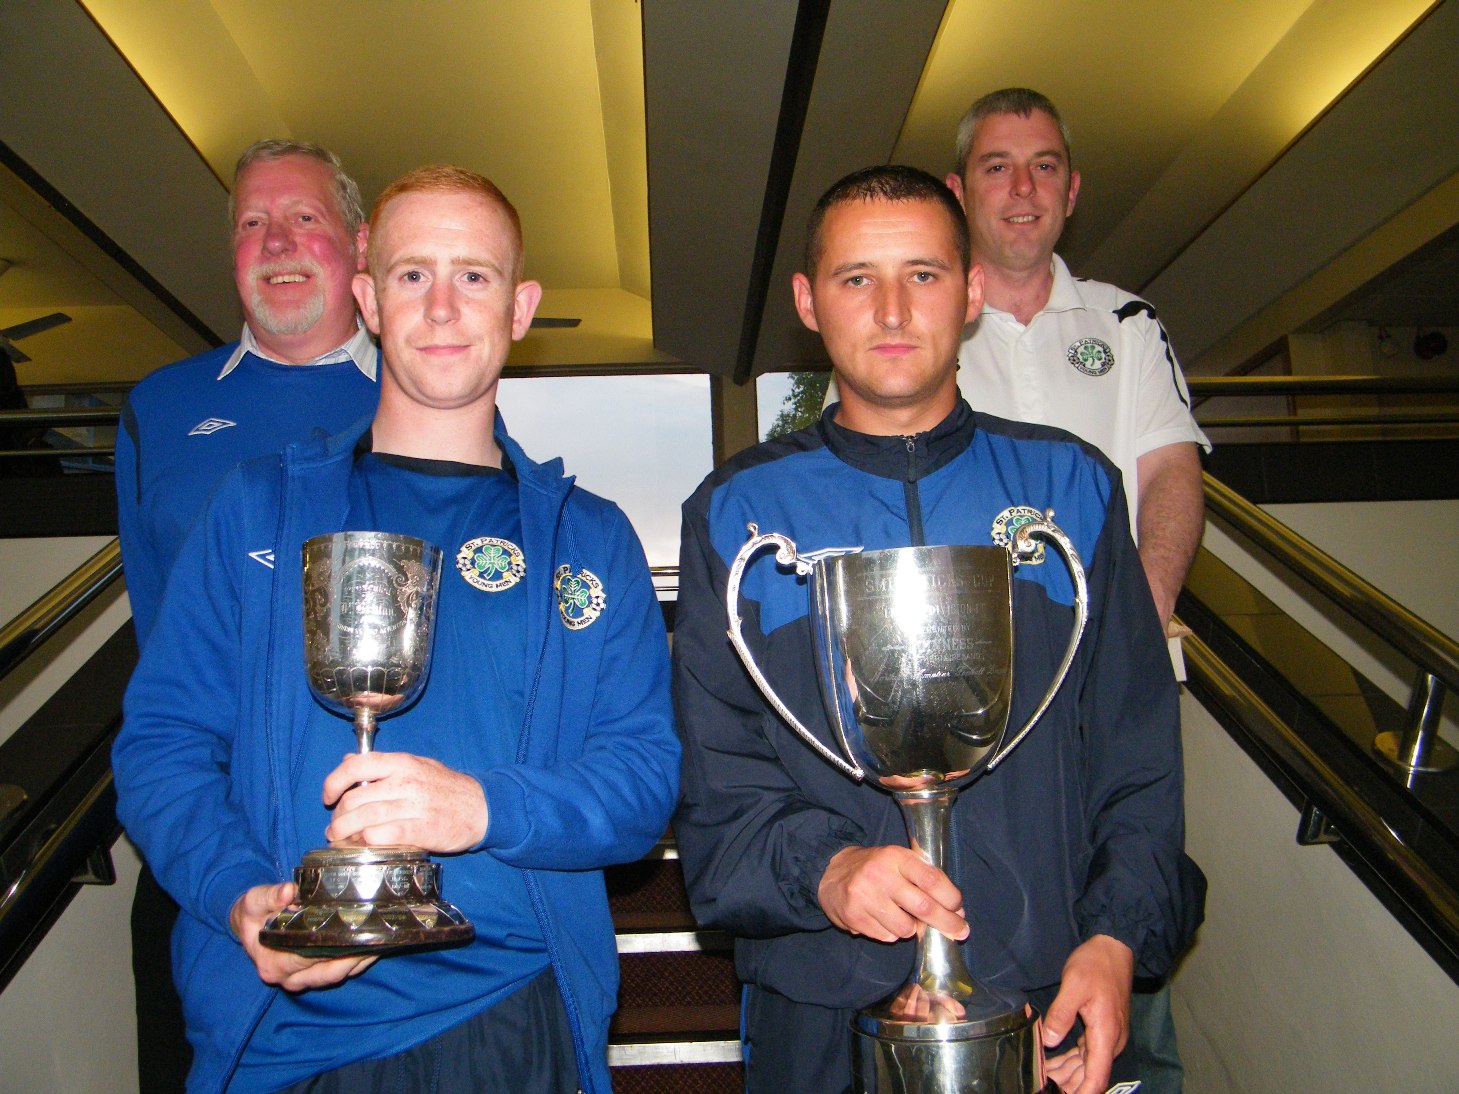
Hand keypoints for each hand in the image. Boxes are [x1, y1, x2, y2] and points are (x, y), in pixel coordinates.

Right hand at [229, 882, 375, 991]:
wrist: (249, 926)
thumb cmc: (252, 913)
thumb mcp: (254, 901)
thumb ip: (270, 896)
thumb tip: (288, 891)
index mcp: (273, 963)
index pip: (309, 957)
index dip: (334, 946)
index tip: (357, 933)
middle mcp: (289, 978)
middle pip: (329, 972)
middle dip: (356, 957)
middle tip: (380, 938)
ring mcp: (301, 980)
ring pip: (337, 975)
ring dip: (360, 962)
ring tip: (383, 942)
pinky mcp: (312, 976)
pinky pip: (338, 973)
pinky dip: (356, 963)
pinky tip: (374, 947)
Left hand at [322, 752, 487, 852]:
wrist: (483, 807)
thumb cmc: (447, 787)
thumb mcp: (417, 765)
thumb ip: (382, 765)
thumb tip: (348, 761)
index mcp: (403, 763)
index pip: (356, 766)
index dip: (334, 781)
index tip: (328, 796)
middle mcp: (406, 782)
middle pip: (355, 798)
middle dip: (338, 816)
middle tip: (336, 826)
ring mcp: (414, 806)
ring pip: (364, 819)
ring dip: (345, 832)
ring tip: (340, 838)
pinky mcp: (422, 829)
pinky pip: (385, 835)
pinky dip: (368, 840)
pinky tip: (365, 843)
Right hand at [817, 845, 967, 942]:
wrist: (830, 873)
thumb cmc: (876, 868)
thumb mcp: (898, 861)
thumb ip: (925, 879)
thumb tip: (956, 910)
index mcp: (896, 857)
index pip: (931, 879)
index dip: (950, 898)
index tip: (959, 909)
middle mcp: (880, 875)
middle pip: (923, 907)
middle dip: (947, 923)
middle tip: (960, 932)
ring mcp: (865, 897)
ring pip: (905, 928)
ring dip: (912, 929)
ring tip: (903, 917)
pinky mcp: (854, 916)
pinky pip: (886, 937)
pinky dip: (891, 933)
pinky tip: (883, 919)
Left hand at [1040, 934, 1133, 1093]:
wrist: (1114, 948)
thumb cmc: (1095, 965)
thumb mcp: (1073, 985)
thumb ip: (1061, 1014)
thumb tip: (1048, 1040)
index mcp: (1106, 1034)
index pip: (1097, 1078)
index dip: (1082, 1093)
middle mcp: (1110, 1041)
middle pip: (1090, 1075)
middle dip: (1069, 1085)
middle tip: (1043, 1085)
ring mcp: (1107, 1036)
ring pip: (1087, 1065)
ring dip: (1067, 1074)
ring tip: (1043, 1077)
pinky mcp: (1102, 1029)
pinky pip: (1086, 1053)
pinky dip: (1071, 1060)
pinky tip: (1053, 1063)